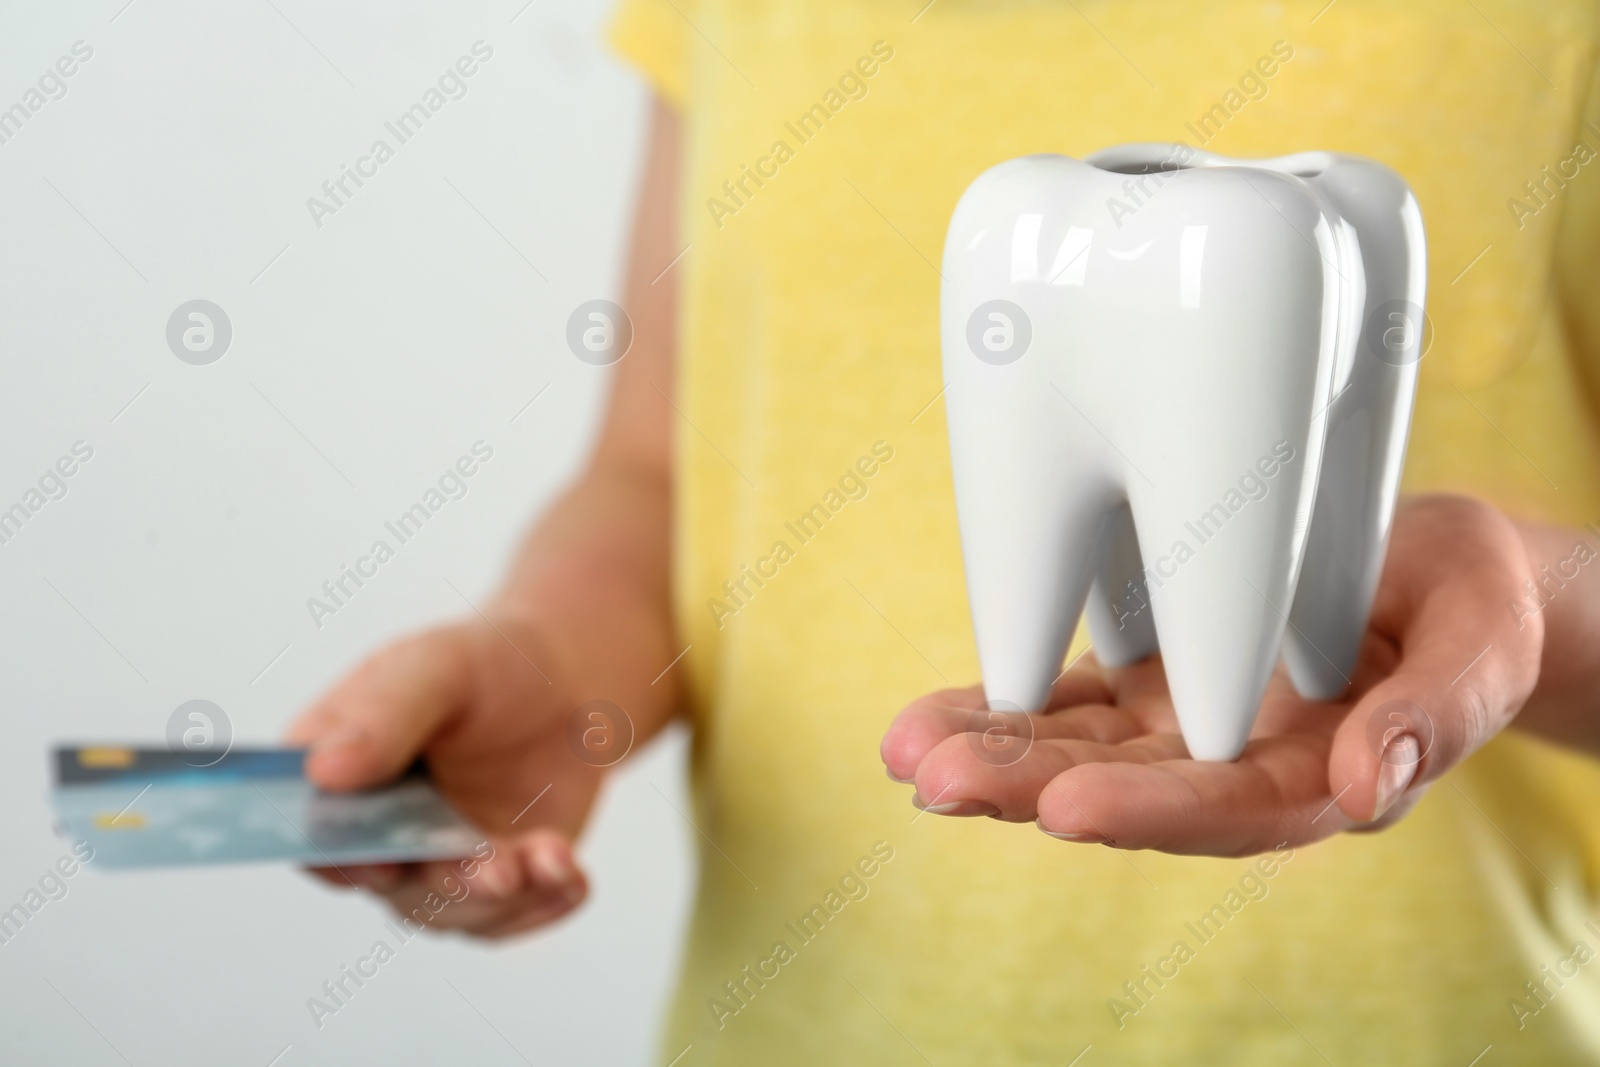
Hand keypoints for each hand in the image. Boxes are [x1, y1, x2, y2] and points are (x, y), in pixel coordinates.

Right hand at [287, 618, 601, 937]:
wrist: (564, 684)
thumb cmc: (482, 665)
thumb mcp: (434, 667)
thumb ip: (382, 715)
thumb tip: (323, 771)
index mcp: (334, 774)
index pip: (313, 829)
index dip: (337, 854)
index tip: (382, 861)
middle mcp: (375, 833)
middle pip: (391, 883)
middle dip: (447, 883)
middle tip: (498, 872)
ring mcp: (434, 866)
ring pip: (454, 910)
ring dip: (504, 895)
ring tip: (552, 858)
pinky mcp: (493, 883)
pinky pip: (511, 914)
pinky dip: (544, 900)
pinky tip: (573, 877)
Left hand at [881, 494, 1546, 855]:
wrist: (1435, 574)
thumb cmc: (1472, 611)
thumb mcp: (1481, 650)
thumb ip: (1435, 718)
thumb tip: (1370, 793)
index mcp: (1315, 778)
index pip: (1225, 810)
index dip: (1147, 811)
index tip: (1064, 808)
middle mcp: (1232, 763)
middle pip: (1122, 787)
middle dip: (1024, 786)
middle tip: (935, 782)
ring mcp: (1181, 720)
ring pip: (1074, 745)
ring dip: (988, 748)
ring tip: (903, 750)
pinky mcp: (1149, 674)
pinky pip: (1066, 696)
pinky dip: (1001, 702)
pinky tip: (933, 715)